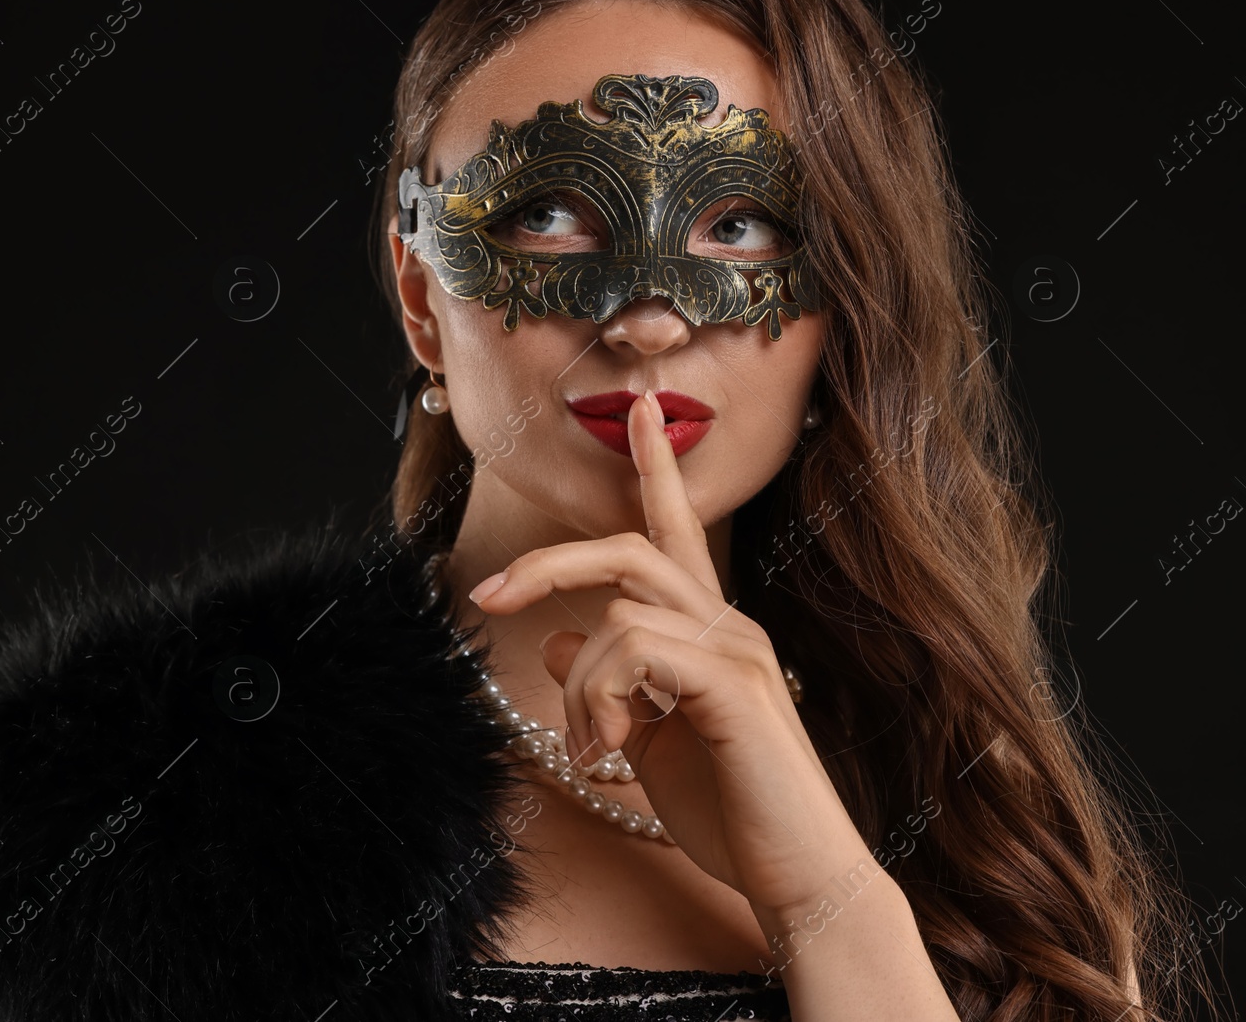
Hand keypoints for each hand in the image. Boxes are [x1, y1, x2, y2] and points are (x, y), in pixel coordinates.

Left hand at [468, 390, 870, 914]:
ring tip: (589, 752)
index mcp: (710, 631)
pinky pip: (632, 651)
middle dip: (547, 564)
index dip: (655, 467)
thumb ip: (609, 689)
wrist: (797, 877)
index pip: (675, 531)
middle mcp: (729, 625)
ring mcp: (737, 649)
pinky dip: (598, 699)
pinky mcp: (733, 684)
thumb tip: (552, 645)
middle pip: (627, 550)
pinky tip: (610, 753)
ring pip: (616, 612)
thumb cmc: (732, 813)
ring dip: (578, 685)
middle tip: (488, 596)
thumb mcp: (651, 744)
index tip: (637, 409)